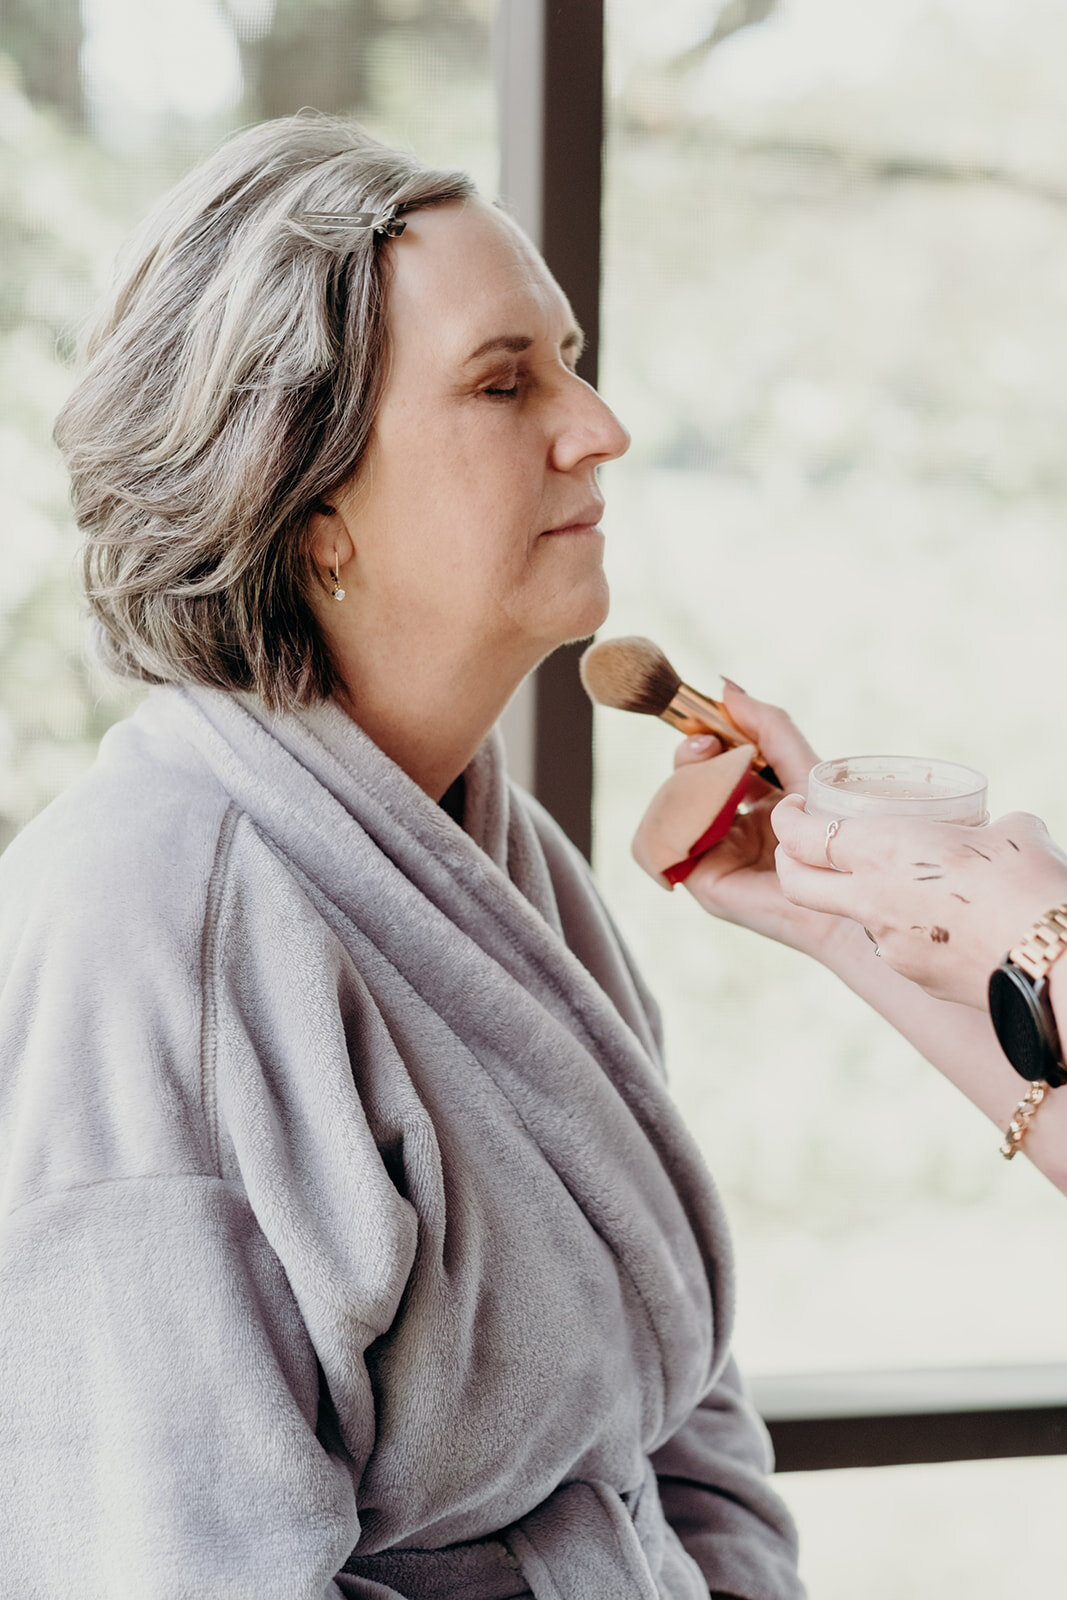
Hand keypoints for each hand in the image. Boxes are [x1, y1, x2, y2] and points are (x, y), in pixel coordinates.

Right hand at [666, 685, 848, 961]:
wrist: (845, 885)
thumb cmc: (836, 835)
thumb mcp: (802, 767)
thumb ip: (768, 727)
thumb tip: (726, 686)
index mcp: (755, 804)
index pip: (715, 762)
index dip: (707, 735)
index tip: (709, 716)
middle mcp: (730, 830)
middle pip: (685, 780)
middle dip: (690, 755)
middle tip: (708, 744)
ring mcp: (713, 855)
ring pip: (670, 805)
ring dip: (683, 783)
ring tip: (713, 778)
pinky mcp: (701, 879)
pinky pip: (660, 842)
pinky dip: (665, 818)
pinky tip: (694, 807)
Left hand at [772, 797, 1066, 1008]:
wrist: (1053, 963)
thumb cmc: (1030, 884)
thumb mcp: (1008, 834)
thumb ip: (986, 829)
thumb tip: (999, 831)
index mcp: (880, 853)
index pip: (800, 837)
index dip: (788, 820)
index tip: (794, 810)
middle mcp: (870, 901)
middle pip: (796, 885)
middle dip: (790, 864)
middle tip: (802, 848)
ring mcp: (888, 946)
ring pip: (853, 917)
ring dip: (863, 898)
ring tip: (904, 882)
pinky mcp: (915, 977)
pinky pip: (897, 947)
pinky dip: (907, 930)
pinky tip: (945, 922)